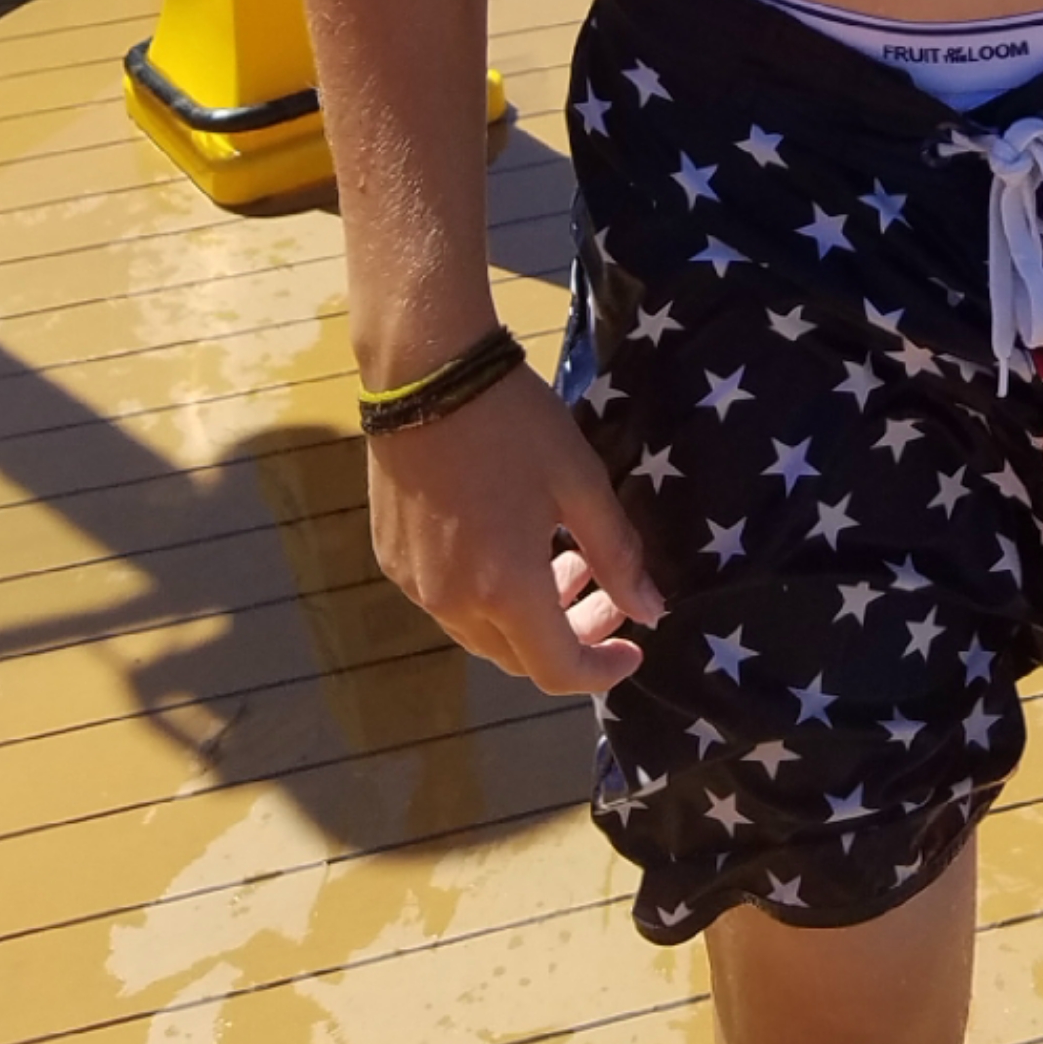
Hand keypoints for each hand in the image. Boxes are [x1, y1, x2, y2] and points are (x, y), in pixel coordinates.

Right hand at [365, 360, 664, 692]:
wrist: (425, 373)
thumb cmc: (515, 424)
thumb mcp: (581, 482)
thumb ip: (618, 555)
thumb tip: (650, 611)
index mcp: (505, 589)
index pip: (558, 670)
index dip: (602, 670)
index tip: (634, 647)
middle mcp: (453, 602)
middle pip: (519, 657)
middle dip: (572, 636)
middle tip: (608, 595)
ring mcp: (415, 584)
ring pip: (483, 632)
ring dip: (529, 615)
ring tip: (565, 558)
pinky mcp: (392, 560)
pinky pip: (448, 601)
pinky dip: (489, 594)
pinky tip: (510, 544)